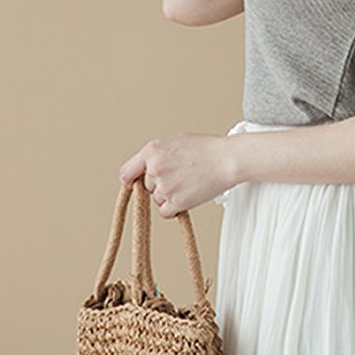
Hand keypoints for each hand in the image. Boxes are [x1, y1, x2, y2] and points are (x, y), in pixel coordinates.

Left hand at [119, 133, 239, 218]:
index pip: (126, 173)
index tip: (134, 185)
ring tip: (189, 183)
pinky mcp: (175, 202)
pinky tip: (189, 196)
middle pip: (146, 187)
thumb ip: (156, 156)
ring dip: (169, 196)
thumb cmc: (206, 149)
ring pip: (157, 200)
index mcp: (152, 151)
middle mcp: (154, 169)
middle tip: (180, 177)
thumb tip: (144, 170)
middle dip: (159, 185)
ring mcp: (164, 186)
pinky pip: (165, 212)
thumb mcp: (175, 142)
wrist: (228, 159)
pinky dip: (175, 209)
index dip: (131, 180)